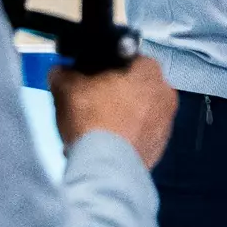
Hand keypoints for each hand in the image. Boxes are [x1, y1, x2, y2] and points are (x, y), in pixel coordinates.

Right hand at [49, 56, 175, 169]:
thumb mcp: (67, 88)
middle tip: (89, 108)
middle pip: (132, 88)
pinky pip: (138, 137)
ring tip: (93, 132)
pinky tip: (103, 147)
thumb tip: (61, 71)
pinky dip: (124, 139)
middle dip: (112, 96)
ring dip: (118, 119)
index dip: (102, 70)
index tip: (88, 82)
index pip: (124, 60)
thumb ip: (64, 74)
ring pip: (137, 114)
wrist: (106, 167)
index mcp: (149, 68)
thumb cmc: (92, 119)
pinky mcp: (160, 148)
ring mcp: (166, 122)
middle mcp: (165, 92)